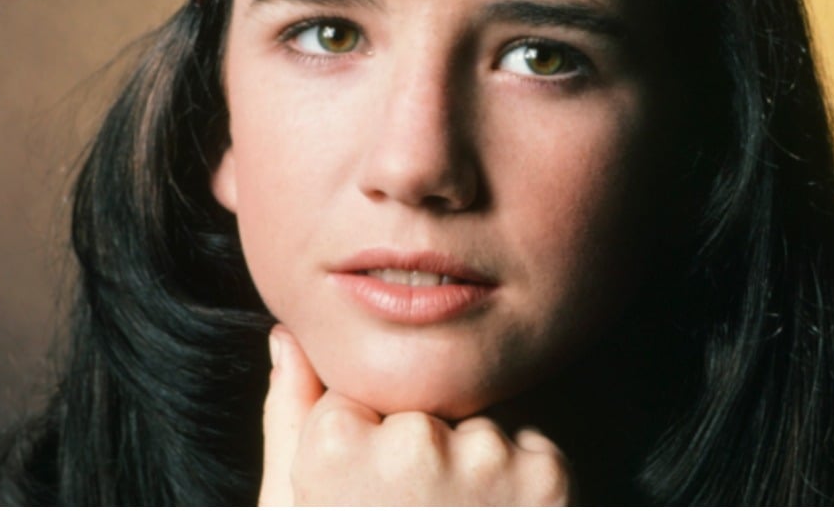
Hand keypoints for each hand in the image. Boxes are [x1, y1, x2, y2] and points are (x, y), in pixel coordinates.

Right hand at [258, 326, 571, 505]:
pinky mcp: (546, 479)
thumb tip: (288, 339)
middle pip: (418, 408)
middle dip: (417, 452)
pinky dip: (522, 481)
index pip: (356, 395)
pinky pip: (532, 444)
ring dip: (473, 466)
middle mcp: (412, 445)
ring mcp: (484, 461)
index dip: (358, 447)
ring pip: (477, 424)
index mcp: (335, 448)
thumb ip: (290, 414)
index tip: (359, 500)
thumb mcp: (293, 508)